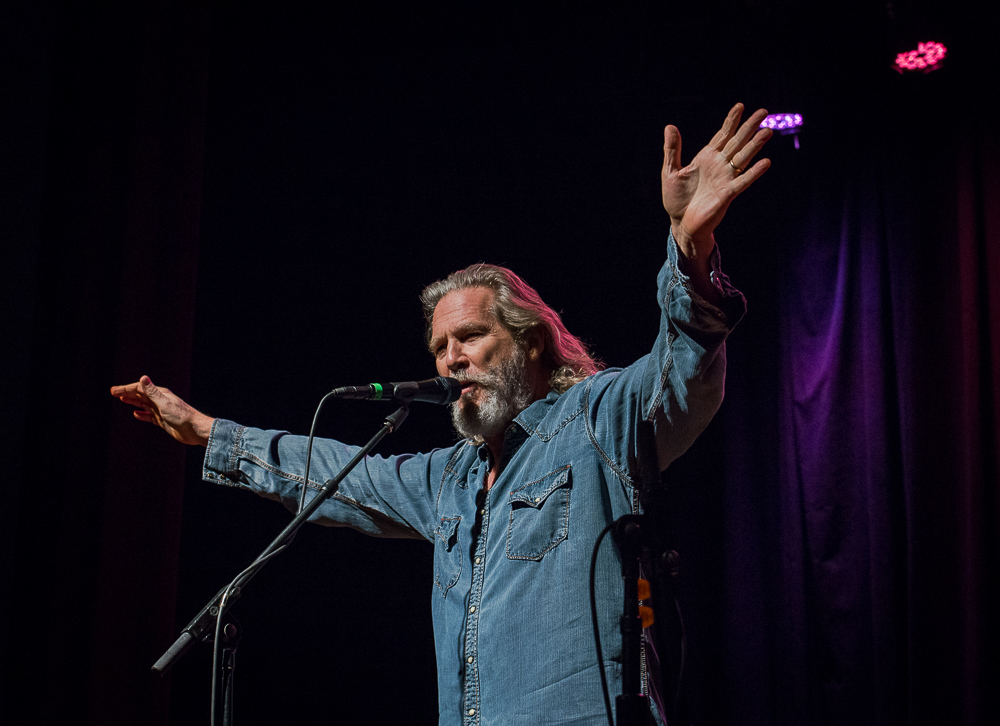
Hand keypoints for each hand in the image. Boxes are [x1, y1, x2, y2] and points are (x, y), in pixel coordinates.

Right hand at [110, 376, 213, 446]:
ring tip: (122, 399)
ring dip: (133, 401)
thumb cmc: (181, 416)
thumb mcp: (164, 403)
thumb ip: (152, 392)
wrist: (195, 430)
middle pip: (140, 395)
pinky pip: (149, 416)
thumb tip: (143, 378)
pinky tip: (136, 414)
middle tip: (113, 392)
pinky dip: (142, 414)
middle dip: (127, 393)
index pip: (140, 388)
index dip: (126, 389)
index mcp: (160, 394)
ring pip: (144, 404)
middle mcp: (160, 400)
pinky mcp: (163, 420)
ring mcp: (161, 411)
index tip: (114, 391)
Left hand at [661, 103, 771, 267]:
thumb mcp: (670, 171)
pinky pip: (743, 181)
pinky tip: (765, 162)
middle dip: (749, 127)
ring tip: (767, 131)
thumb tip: (670, 127)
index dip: (731, 121)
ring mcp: (725, 178)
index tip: (740, 106)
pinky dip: (754, 172)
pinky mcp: (727, 194)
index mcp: (706, 158)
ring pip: (743, 158)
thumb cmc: (676, 199)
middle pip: (737, 142)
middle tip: (763, 111)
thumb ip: (672, 150)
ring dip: (755, 145)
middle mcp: (719, 165)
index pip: (722, 135)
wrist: (680, 223)